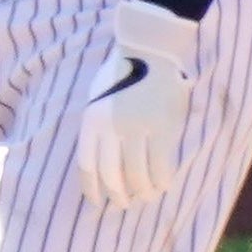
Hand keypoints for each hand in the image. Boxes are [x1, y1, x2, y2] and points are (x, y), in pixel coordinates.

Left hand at [76, 0, 198, 209]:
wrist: (150, 49)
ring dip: (142, 191)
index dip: (92, 188)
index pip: (87, 165)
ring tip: (146, 196)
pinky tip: (163, 186)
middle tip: (125, 203)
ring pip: (137, 174)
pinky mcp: (162, 126)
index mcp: (91, 120)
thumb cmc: (122, 73)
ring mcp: (137, 127)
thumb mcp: (97, 97)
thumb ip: (96, 127)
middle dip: (118, 194)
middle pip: (112, 175)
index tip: (97, 202)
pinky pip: (160, 165)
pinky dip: (161, 180)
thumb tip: (97, 164)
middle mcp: (111, 127)